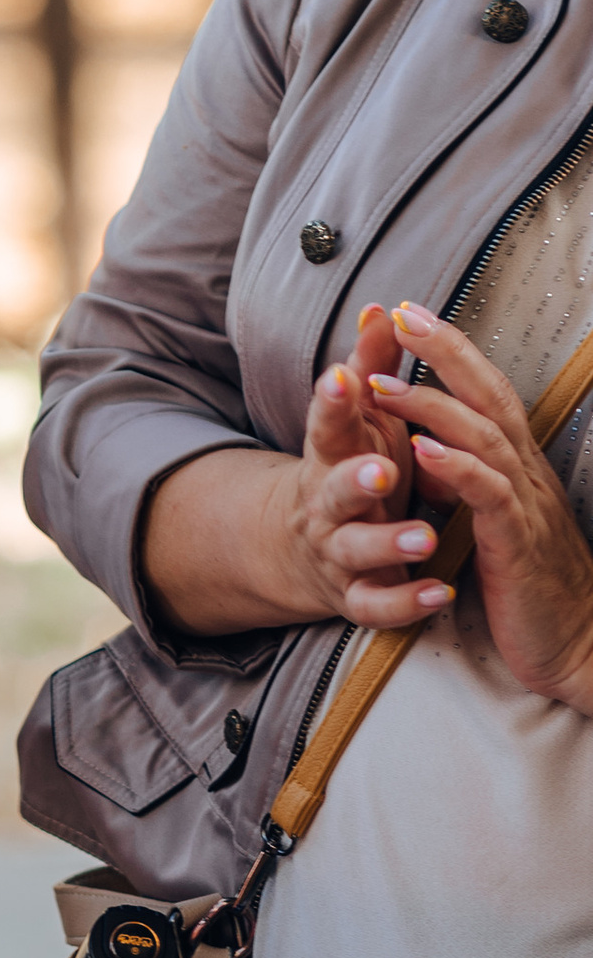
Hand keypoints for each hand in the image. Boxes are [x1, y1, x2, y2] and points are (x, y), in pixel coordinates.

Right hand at [272, 298, 445, 628]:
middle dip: (356, 481)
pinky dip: (407, 602)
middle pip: (333, 492)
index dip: (331, 402)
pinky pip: (376, 605)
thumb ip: (373, 367)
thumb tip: (382, 308)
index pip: (325, 424)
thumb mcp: (360, 421)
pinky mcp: (355, 595)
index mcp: (329, 456)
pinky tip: (440, 593)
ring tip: (423, 538)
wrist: (306, 551)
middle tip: (383, 469)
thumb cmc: (350, 471)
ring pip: (355, 552)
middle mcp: (326, 505)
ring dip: (388, 543)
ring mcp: (338, 552)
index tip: (341, 377)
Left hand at [370, 302, 592, 708]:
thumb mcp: (493, 523)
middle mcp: (525, 474)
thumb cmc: (530, 584)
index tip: (411, 316)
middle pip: (488, 395)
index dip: (453, 351)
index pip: (486, 393)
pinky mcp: (517, 542)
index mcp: (517, 467)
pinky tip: (421, 450)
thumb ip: (466, 484)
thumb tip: (430, 451)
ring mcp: (524, 504)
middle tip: (401, 315)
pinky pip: (486, 495)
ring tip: (384, 381)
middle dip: (445, 351)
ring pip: (482, 436)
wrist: (574, 642)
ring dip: (431, 404)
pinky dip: (454, 468)